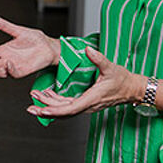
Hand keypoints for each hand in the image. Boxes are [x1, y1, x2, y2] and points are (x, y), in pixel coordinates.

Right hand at [0, 14, 60, 78]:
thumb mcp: (18, 30)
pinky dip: (9, 69)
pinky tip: (7, 63)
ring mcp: (13, 66)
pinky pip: (14, 73)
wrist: (49, 47)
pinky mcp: (23, 70)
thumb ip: (4, 25)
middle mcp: (6, 60)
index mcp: (3, 51)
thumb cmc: (35, 40)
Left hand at [28, 48, 142, 117]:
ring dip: (49, 105)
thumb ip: (99, 59)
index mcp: (92, 99)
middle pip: (64, 112)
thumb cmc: (123, 80)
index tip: (43, 110)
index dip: (55, 110)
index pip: (70, 108)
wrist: (132, 89)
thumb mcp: (111, 67)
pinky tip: (47, 97)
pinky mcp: (86, 103)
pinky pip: (68, 106)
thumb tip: (88, 50)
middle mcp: (88, 106)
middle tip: (31, 106)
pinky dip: (57, 103)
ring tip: (35, 98)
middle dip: (46, 110)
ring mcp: (86, 106)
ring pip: (65, 110)